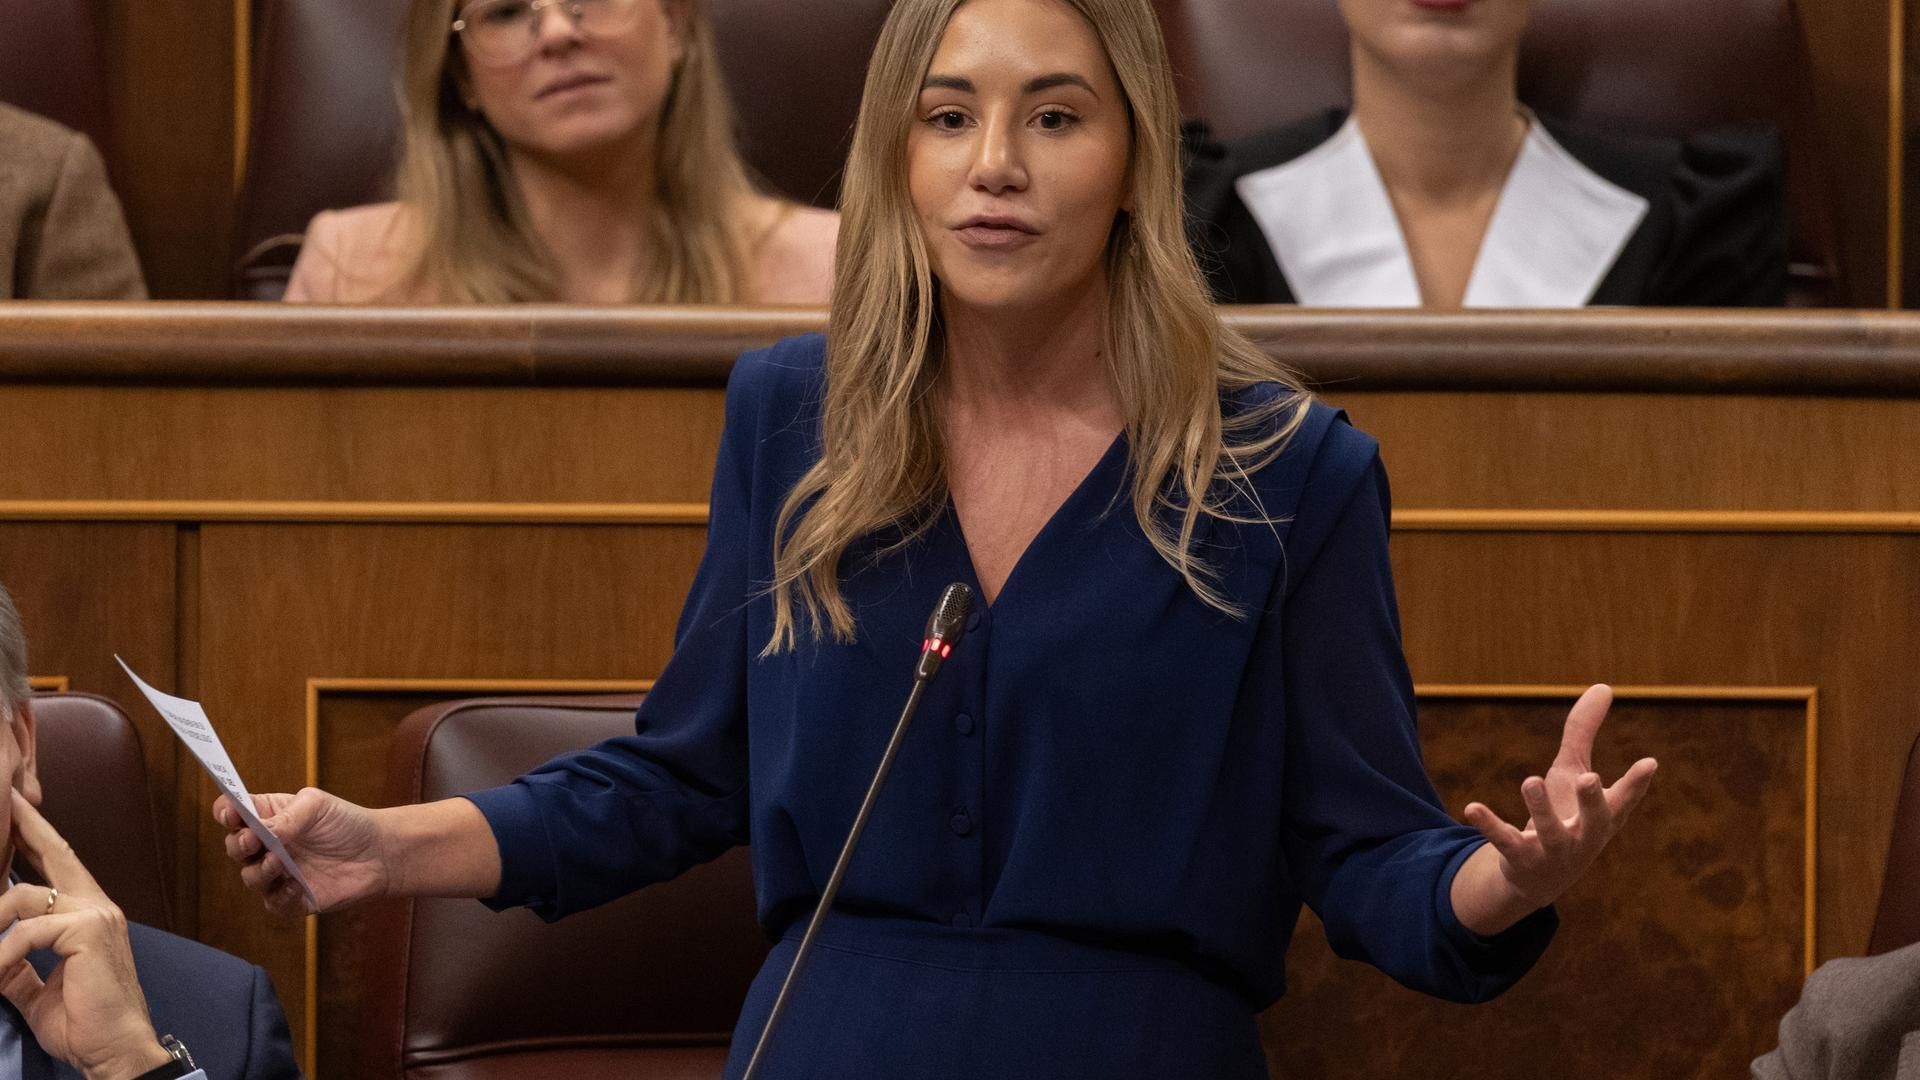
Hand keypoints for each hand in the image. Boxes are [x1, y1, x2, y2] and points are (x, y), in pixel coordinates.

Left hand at [0, 791, 170, 1079]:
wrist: (116, 1050)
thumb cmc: (85, 1024)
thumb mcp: (36, 991)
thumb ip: (16, 966)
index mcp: (90, 915)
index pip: (61, 868)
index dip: (37, 838)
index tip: (16, 812)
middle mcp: (98, 906)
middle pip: (57, 855)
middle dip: (28, 828)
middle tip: (6, 802)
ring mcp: (97, 915)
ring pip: (24, 896)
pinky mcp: (88, 931)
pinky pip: (26, 932)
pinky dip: (1, 954)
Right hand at [215, 788, 388, 917]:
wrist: (379, 853)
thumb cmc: (346, 824)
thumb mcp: (317, 806)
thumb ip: (287, 816)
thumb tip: (261, 831)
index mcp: (267, 816)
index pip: (232, 812)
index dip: (226, 812)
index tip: (231, 813)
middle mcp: (266, 846)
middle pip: (234, 847)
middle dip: (239, 844)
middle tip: (253, 840)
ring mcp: (276, 874)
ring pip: (250, 877)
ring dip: (260, 870)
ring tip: (278, 861)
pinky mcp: (291, 899)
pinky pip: (274, 903)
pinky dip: (282, 895)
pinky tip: (297, 885)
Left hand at [1462, 684, 1658, 910]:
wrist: (1540, 878)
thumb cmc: (1566, 816)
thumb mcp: (1572, 772)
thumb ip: (1584, 732)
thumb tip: (1604, 686)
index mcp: (1602, 816)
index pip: (1624, 799)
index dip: (1637, 783)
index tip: (1649, 763)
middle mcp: (1584, 835)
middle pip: (1594, 821)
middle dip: (1592, 801)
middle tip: (1589, 778)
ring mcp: (1554, 851)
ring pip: (1551, 832)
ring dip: (1540, 808)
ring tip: (1530, 780)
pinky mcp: (1521, 858)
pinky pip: (1505, 841)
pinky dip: (1489, 825)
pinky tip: (1472, 807)